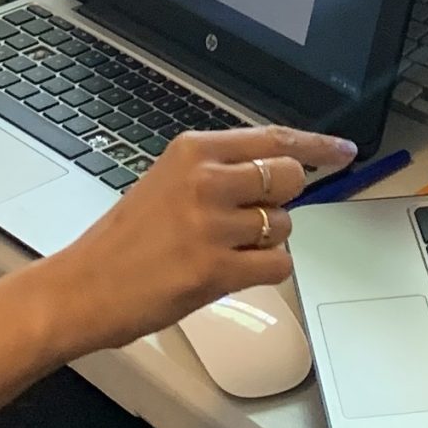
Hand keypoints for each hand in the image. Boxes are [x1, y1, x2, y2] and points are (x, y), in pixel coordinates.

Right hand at [31, 125, 358, 359]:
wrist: (83, 288)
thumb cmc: (124, 240)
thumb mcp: (168, 182)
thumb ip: (219, 171)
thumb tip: (277, 171)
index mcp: (193, 150)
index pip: (274, 139)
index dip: (317, 147)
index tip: (344, 151)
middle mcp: (206, 180)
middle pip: (288, 178)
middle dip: (280, 202)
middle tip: (248, 219)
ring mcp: (212, 225)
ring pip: (284, 226)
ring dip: (264, 242)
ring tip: (220, 250)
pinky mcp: (217, 269)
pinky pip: (277, 265)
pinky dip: (263, 272)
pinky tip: (227, 272)